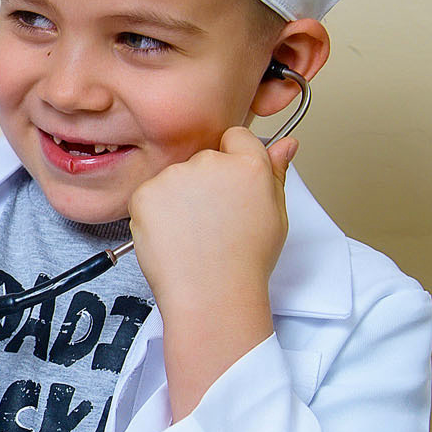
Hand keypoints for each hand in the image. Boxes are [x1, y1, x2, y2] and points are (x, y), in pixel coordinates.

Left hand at [127, 126, 295, 318]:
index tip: (230, 188)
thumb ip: (275, 173)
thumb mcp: (275, 215)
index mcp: (248, 164)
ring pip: (174, 178)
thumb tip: (285, 145)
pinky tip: (173, 236)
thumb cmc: (244, 262)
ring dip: (179, 198)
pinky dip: (155, 213)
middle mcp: (211, 163)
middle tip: (212, 221)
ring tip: (193, 233)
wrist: (211, 293)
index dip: (233, 163)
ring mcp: (175, 176)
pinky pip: (149, 195)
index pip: (236, 137)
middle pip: (203, 159)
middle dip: (205, 183)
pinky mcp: (146, 193)